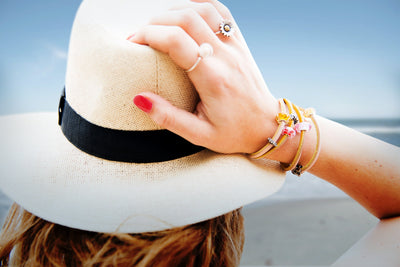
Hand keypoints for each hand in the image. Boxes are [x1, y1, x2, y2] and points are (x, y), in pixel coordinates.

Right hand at [129, 0, 279, 153]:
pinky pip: (222, 12)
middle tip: (141, 36)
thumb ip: (168, 117)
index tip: (132, 43)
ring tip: (160, 25)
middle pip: (186, 18)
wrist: (267, 126)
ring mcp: (235, 46)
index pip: (176, 41)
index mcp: (213, 78)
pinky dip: (200, 5)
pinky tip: (186, 13)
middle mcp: (225, 56)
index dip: (148, 35)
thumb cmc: (234, 133)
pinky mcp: (240, 43)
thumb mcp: (199, 135)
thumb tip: (140, 98)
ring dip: (176, 10)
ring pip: (203, 8)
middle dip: (156, 21)